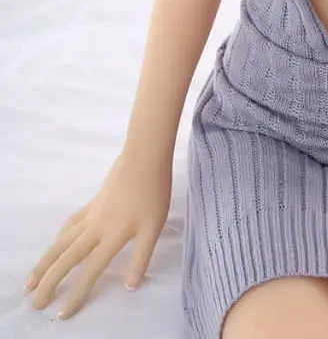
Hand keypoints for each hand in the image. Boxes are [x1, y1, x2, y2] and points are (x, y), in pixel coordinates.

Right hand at [23, 149, 171, 318]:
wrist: (144, 157)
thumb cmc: (153, 192)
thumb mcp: (153, 228)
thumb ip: (141, 258)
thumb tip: (130, 287)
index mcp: (111, 237)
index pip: (90, 272)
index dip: (76, 294)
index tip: (61, 314)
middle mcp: (95, 228)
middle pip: (66, 259)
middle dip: (50, 282)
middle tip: (35, 301)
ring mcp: (91, 214)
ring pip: (61, 241)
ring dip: (45, 261)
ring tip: (31, 279)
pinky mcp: (92, 202)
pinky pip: (70, 224)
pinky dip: (59, 237)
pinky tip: (55, 242)